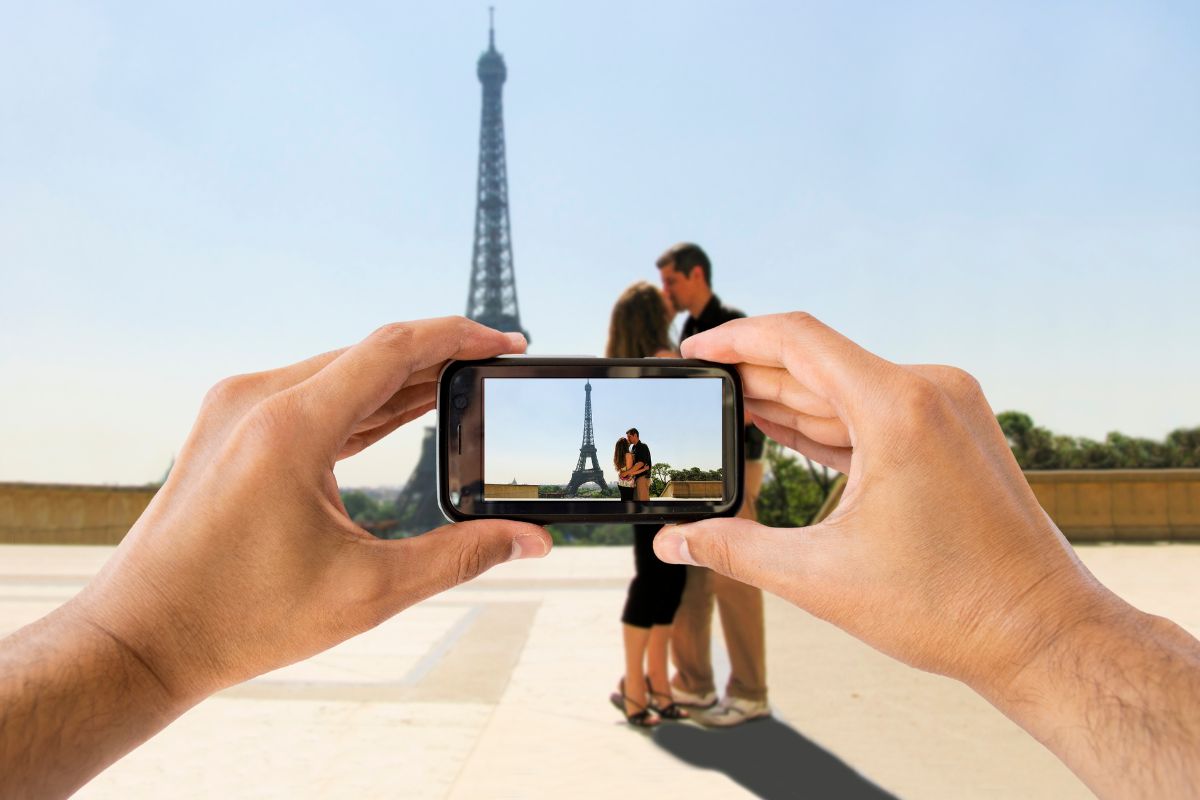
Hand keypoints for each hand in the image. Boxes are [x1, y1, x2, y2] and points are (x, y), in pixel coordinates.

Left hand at [71, 317, 551, 703]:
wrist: (142, 637)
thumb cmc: (242, 619)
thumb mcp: (369, 591)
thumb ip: (461, 557)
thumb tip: (531, 541)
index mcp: (289, 426)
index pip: (393, 349)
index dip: (459, 338)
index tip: (507, 344)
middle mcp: (257, 399)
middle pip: (369, 354)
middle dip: (440, 358)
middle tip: (496, 370)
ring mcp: (235, 407)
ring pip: (339, 370)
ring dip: (401, 379)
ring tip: (462, 390)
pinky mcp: (227, 425)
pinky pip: (310, 392)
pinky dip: (361, 400)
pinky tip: (402, 409)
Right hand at [655, 312, 1115, 689]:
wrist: (1043, 633)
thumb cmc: (949, 607)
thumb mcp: (821, 576)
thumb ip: (734, 550)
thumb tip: (672, 544)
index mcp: (899, 407)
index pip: (798, 339)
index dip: (735, 339)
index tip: (693, 351)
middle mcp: (929, 391)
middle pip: (818, 363)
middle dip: (753, 376)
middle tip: (698, 392)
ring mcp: (948, 410)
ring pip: (846, 389)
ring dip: (788, 399)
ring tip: (728, 409)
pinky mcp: (954, 434)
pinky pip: (873, 413)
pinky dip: (827, 423)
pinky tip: (782, 428)